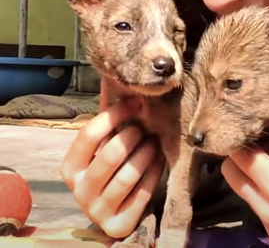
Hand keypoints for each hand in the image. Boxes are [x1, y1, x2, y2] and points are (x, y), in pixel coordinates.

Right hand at [60, 78, 164, 238]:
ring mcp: (98, 209)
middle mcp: (80, 190)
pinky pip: (142, 192)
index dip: (113, 115)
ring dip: (147, 154)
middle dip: (133, 136)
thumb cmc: (113, 170)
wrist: (119, 211)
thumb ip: (109, 122)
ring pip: (128, 175)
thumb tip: (114, 81)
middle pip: (110, 154)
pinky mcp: (118, 223)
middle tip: (146, 128)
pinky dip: (155, 172)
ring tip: (155, 143)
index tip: (135, 103)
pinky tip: (161, 160)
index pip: (88, 135)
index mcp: (71, 168)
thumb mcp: (105, 147)